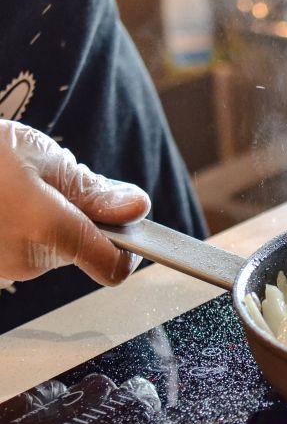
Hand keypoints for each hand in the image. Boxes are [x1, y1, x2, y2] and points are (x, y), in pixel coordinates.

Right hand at [0, 120, 149, 288]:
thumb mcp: (42, 157)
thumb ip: (93, 190)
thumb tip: (137, 208)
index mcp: (48, 229)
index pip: (112, 266)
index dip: (129, 250)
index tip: (131, 234)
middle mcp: (24, 260)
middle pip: (78, 251)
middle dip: (76, 221)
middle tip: (46, 186)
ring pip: (45, 252)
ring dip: (42, 225)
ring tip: (12, 191)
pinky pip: (14, 253)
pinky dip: (14, 231)